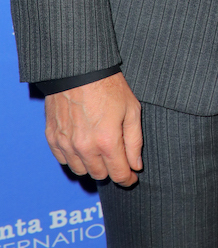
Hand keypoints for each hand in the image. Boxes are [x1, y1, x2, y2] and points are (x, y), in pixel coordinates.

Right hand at [44, 72, 141, 186]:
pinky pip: (64, 159)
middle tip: (117, 157)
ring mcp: (66, 144)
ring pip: (81, 170)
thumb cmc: (108, 86)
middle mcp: (84, 148)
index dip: (128, 178)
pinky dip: (74, 157)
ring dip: (92, 165)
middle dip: (111, 169)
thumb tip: (136, 165)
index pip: (119, 174)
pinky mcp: (53, 137)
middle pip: (100, 175)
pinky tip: (82, 145)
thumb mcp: (131, 109)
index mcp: (107, 142)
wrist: (79, 69)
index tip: (131, 177)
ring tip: (99, 149)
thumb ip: (134, 141)